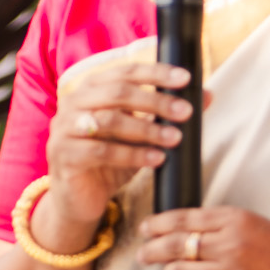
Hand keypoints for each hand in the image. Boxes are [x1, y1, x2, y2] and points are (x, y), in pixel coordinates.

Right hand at [36, 60, 199, 245]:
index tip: (185, 79)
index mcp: (91, 88)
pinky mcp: (64, 155)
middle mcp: (73, 103)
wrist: (80, 198)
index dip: (155, 73)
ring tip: (175, 139)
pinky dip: (132, 155)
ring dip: (147, 130)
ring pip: (110, 120)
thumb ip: (166, 114)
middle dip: (156, 101)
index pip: (125, 71)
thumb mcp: (141, 135)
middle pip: (118, 92)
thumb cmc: (110, 160)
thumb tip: (206, 95)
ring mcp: (65, 129)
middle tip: (185, 112)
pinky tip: (155, 159)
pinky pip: (101, 151)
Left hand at [138, 207, 269, 269]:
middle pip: (174, 244)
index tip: (146, 228)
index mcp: (235, 220)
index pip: (183, 218)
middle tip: (143, 254)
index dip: (157, 223)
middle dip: (151, 249)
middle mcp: (230, 245)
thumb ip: (223, 226)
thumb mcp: (256, 226)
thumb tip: (183, 229)